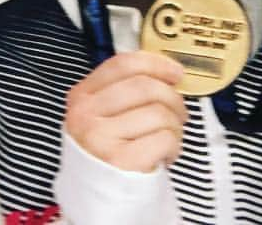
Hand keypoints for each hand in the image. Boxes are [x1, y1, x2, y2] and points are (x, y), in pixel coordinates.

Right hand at [64, 51, 185, 173]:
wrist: (95, 198)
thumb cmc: (105, 153)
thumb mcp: (100, 115)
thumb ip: (122, 90)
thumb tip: (165, 73)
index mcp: (81, 96)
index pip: (122, 64)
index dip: (155, 63)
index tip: (174, 71)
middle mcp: (87, 115)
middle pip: (144, 86)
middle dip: (172, 97)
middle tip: (180, 111)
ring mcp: (102, 138)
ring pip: (158, 112)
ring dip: (175, 125)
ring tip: (170, 136)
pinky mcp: (122, 161)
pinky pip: (164, 138)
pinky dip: (174, 145)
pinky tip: (166, 153)